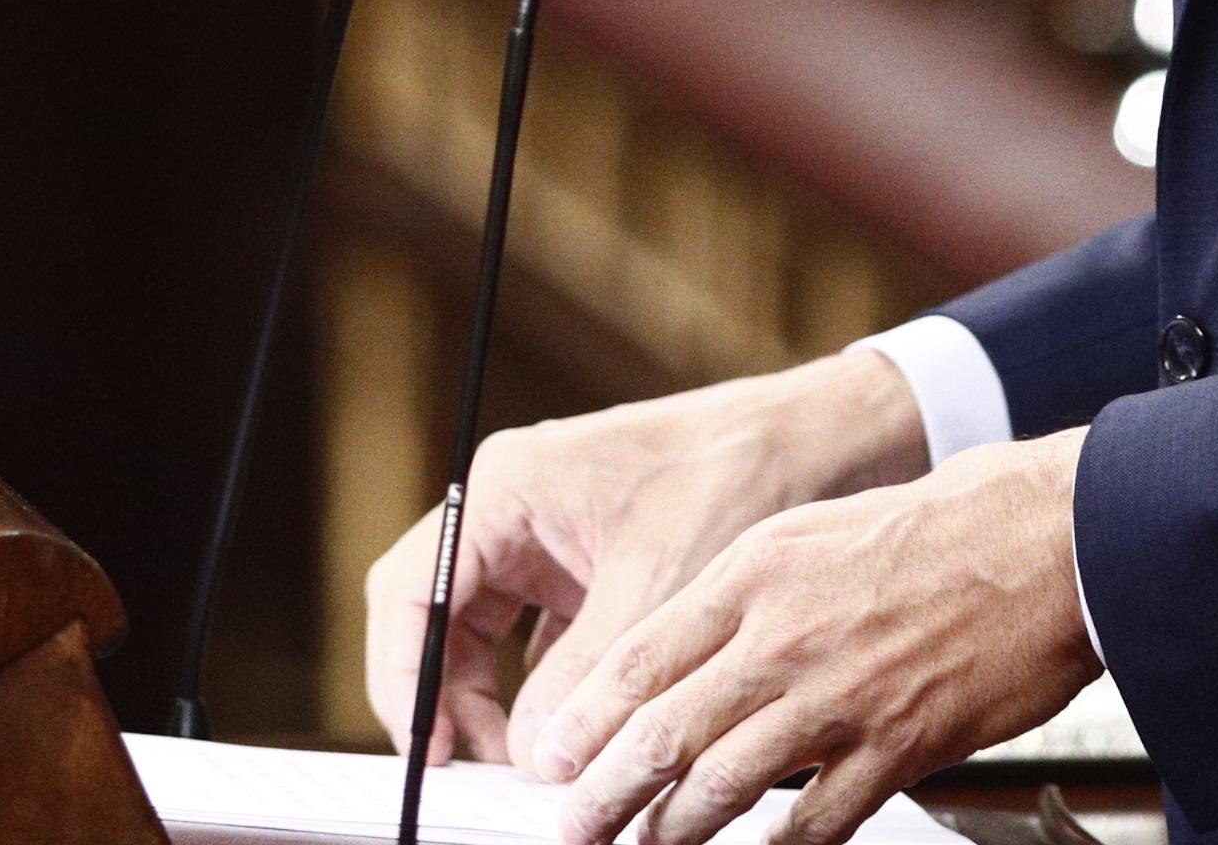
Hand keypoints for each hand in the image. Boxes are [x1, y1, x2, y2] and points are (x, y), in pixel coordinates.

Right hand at [363, 352, 926, 774]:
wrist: (813, 445)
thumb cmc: (732, 482)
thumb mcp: (652, 589)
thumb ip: (586, 678)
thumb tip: (534, 759)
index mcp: (505, 489)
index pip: (409, 590)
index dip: (404, 676)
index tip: (428, 750)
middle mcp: (510, 509)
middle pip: (433, 617)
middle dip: (444, 697)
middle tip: (471, 772)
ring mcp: (544, 539)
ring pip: (479, 635)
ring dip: (491, 700)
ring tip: (525, 765)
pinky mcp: (581, 568)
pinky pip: (532, 639)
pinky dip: (541, 691)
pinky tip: (566, 737)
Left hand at [522, 429, 1098, 844]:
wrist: (1042, 539)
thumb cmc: (932, 530)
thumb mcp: (807, 536)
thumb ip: (740, 602)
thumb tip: (676, 665)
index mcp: (754, 574)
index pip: (642, 659)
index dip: (587, 720)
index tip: (549, 758)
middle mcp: (784, 636)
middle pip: (666, 732)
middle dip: (606, 794)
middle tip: (569, 830)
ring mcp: (840, 697)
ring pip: (726, 784)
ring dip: (673, 832)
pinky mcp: (898, 746)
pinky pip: (817, 821)